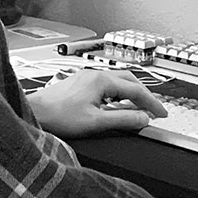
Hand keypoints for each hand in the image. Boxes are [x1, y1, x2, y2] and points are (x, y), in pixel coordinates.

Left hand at [28, 69, 168, 138]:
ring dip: (131, 93)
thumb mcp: (96, 122)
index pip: (137, 90)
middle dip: (145, 95)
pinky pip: (106, 84)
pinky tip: (116, 105)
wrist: (35, 112)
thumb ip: (123, 119)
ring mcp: (87, 77)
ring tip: (139, 108)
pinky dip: (118, 94)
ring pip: (118, 81)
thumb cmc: (58, 116)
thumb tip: (143, 119)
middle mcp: (95, 74)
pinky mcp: (80, 83)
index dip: (152, 103)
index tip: (162, 114)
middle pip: (130, 81)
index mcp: (102, 81)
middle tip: (154, 109)